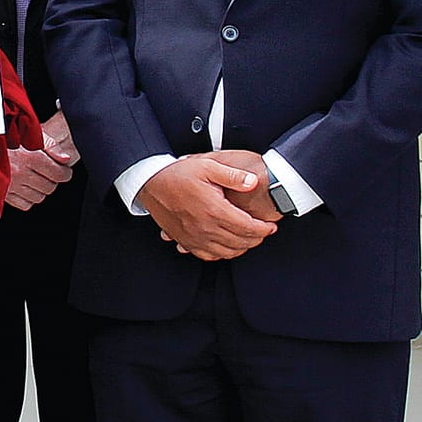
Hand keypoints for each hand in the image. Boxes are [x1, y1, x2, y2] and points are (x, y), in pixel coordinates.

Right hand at [4, 109, 78, 209]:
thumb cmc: (3, 138)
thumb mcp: (29, 133)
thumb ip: (50, 145)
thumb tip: (65, 159)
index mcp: (29, 157)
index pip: (58, 174)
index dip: (65, 173)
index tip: (65, 171)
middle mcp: (21, 173)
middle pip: (50, 187)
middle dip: (53, 181)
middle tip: (51, 174)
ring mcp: (11, 186)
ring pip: (39, 197)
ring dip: (41, 190)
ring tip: (36, 179)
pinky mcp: (2, 195)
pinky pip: (25, 204)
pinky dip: (28, 198)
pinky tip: (26, 188)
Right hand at [135, 154, 275, 259]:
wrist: (151, 183)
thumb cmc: (178, 174)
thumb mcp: (208, 166)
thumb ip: (233, 175)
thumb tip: (253, 182)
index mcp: (215, 210)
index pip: (248, 227)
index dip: (263, 229)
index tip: (270, 226)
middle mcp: (206, 228)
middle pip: (240, 242)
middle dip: (256, 239)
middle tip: (263, 233)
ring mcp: (195, 237)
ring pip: (226, 252)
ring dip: (241, 248)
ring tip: (249, 240)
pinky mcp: (185, 241)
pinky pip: (208, 256)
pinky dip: (222, 254)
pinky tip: (227, 247)